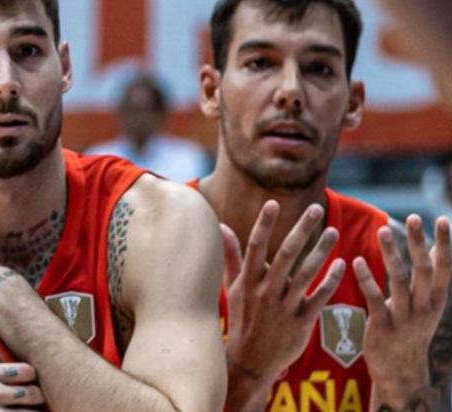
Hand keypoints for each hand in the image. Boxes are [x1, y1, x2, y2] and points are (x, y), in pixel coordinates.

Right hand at [223, 201, 345, 410]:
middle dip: (302, 230)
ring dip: (321, 251)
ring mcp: (284, 307)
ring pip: (306, 274)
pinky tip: (342, 264)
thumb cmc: (242, 319)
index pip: (255, 246)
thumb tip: (221, 226)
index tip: (272, 203)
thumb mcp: (232, 287)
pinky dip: (331, 281)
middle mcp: (266, 291)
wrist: (250, 361)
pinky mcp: (301, 323)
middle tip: (316, 208)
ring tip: (333, 231)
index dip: (264, 224)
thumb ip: (231, 255)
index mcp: (248, 281)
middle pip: (286, 254)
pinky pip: (319, 298)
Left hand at [354, 215, 451, 409]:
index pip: (444, 267)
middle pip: (423, 270)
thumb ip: (430, 277)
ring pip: (399, 281)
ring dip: (391, 255)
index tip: (440, 219)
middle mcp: (425, 307)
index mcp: (437, 300)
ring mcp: (405, 318)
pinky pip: (374, 299)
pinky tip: (356, 261)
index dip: (444, 244)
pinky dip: (367, 279)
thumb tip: (435, 245)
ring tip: (382, 230)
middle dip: (418, 243)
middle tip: (413, 218)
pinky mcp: (382, 326)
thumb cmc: (412, 329)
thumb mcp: (428, 304)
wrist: (400, 371)